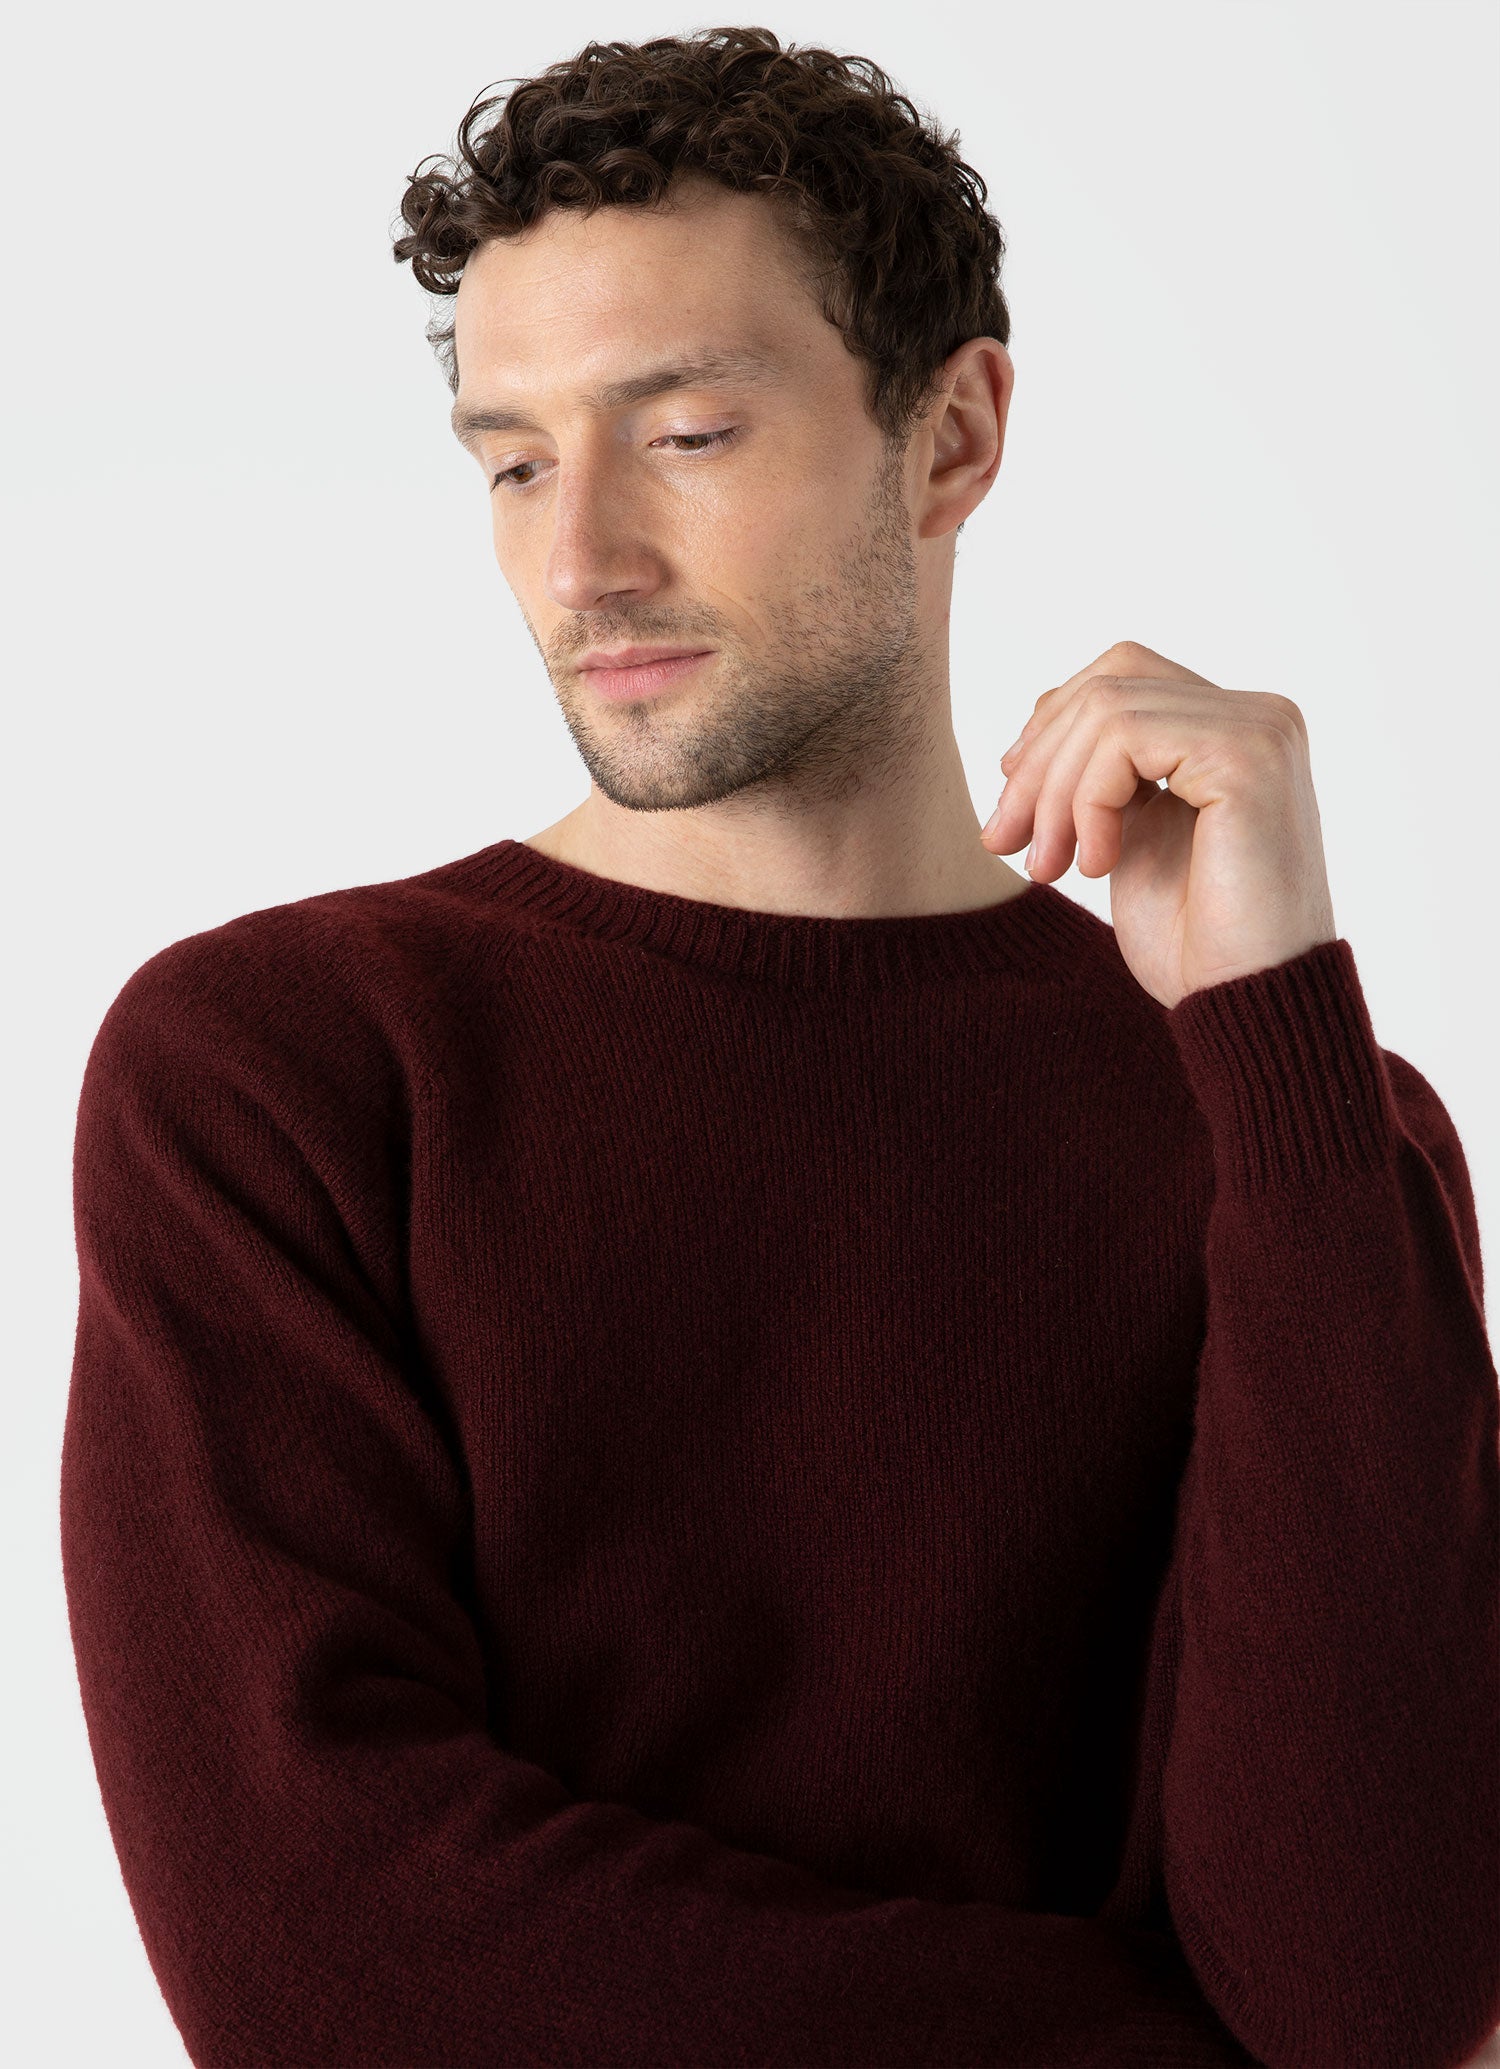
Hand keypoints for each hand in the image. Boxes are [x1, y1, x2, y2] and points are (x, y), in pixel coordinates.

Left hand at [980, 639, 1337, 1009]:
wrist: (1246, 1004)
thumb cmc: (1195, 941)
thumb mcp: (1130, 837)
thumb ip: (1103, 777)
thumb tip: (1031, 729)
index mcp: (1234, 730)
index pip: (1123, 673)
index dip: (1051, 724)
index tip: (1012, 800)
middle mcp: (1258, 715)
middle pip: (1108, 683)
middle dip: (1038, 764)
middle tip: (1004, 842)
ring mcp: (1260, 729)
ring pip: (1106, 710)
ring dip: (1054, 793)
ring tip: (1048, 867)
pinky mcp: (1248, 756)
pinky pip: (1125, 739)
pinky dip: (1088, 800)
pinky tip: (1097, 866)